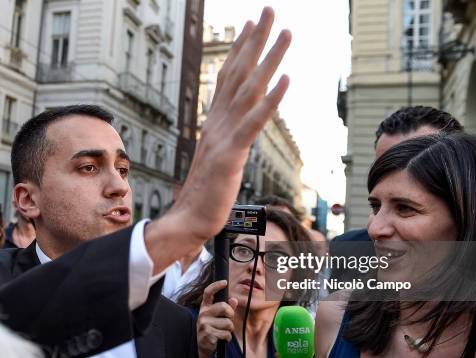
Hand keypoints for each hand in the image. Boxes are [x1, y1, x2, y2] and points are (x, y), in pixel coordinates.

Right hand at [145, 7, 290, 272]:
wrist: (190, 219)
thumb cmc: (205, 192)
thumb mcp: (218, 157)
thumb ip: (226, 137)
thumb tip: (237, 127)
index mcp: (215, 121)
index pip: (228, 77)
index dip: (241, 50)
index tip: (252, 25)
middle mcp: (218, 122)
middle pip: (238, 73)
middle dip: (255, 40)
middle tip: (268, 10)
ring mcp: (223, 136)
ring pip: (248, 91)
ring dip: (268, 60)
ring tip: (284, 33)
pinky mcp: (231, 155)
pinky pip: (253, 124)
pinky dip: (269, 102)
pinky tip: (285, 80)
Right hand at [197, 280, 237, 357]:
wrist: (200, 347)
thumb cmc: (211, 329)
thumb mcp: (217, 317)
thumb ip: (227, 307)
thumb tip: (234, 300)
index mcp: (205, 307)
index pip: (208, 292)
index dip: (216, 286)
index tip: (224, 282)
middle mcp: (203, 314)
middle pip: (224, 307)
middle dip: (230, 314)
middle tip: (228, 320)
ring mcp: (204, 324)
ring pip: (228, 323)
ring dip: (229, 329)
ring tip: (222, 332)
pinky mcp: (208, 335)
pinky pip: (226, 334)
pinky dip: (227, 338)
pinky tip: (220, 339)